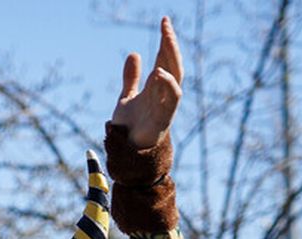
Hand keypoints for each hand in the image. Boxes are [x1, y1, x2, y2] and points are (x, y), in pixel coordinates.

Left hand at [111, 17, 181, 147]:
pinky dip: (168, 86)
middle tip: (165, 24)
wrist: (126, 154)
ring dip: (171, 59)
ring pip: (175, 77)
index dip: (165, 41)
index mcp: (156, 88)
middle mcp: (163, 94)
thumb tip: (134, 53)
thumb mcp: (127, 97)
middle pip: (172, 64)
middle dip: (170, 44)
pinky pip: (172, 100)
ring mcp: (165, 106)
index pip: (165, 59)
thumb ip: (131, 78)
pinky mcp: (163, 120)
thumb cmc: (129, 128)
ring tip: (165, 40)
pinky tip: (160, 72)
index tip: (164, 21)